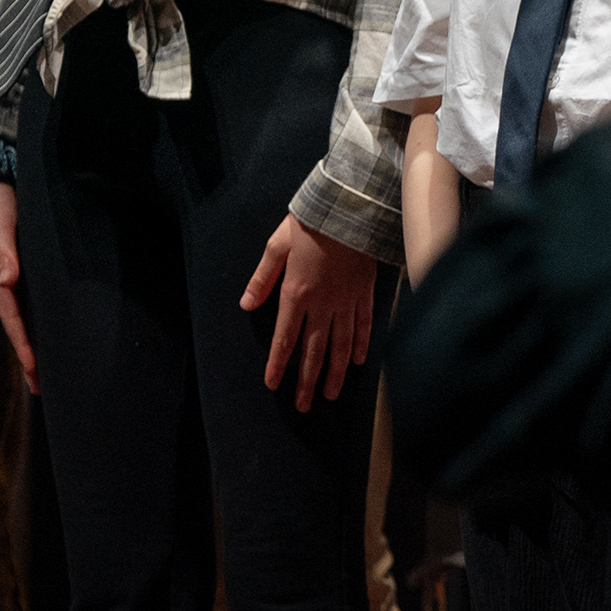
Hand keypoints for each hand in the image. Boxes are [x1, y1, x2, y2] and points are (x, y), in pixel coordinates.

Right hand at [0, 161, 35, 394]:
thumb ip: (4, 251)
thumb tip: (7, 281)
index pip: (14, 320)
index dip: (25, 347)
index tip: (37, 373)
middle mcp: (4, 280)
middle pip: (19, 325)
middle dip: (30, 355)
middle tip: (44, 386)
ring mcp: (12, 273)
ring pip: (24, 314)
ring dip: (34, 340)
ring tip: (48, 367)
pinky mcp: (22, 261)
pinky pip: (31, 298)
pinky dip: (38, 317)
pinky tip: (51, 325)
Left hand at [241, 214, 378, 412]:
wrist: (351, 205)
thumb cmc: (312, 220)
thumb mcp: (278, 244)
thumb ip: (262, 277)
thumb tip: (246, 304)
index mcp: (296, 293)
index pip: (285, 338)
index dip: (279, 364)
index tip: (274, 385)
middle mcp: (322, 303)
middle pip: (314, 350)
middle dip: (308, 380)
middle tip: (305, 406)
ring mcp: (347, 300)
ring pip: (341, 344)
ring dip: (335, 372)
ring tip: (331, 394)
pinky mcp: (365, 291)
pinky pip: (364, 324)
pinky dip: (361, 344)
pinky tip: (358, 361)